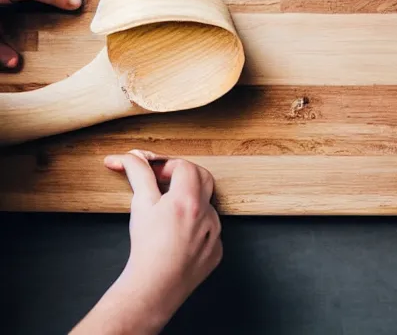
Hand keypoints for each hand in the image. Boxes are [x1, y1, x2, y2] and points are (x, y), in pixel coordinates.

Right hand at [72, 150, 221, 334]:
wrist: (154, 288)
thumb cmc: (145, 248)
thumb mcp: (140, 204)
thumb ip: (138, 174)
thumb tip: (131, 156)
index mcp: (187, 199)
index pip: (185, 165)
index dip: (169, 165)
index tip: (156, 173)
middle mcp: (206, 213)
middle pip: (203, 178)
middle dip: (185, 175)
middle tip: (167, 182)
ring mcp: (215, 232)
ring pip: (207, 205)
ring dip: (191, 202)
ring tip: (169, 214)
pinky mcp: (217, 250)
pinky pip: (210, 230)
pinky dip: (198, 226)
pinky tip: (179, 236)